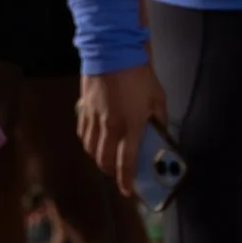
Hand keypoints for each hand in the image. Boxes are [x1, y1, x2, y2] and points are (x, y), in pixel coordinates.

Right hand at [77, 62, 166, 197]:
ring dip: (98, 158)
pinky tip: (93, 140)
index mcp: (131, 126)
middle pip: (104, 160)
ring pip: (90, 148)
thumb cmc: (139, 74)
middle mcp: (110, 126)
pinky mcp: (84, 107)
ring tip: (106, 158)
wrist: (112, 50)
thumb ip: (158, 118)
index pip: (126, 162)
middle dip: (111, 172)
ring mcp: (94, 117)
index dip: (126, 181)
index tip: (128, 192)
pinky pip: (82, 132)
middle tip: (118, 173)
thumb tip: (159, 131)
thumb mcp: (158, 97)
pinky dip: (87, 141)